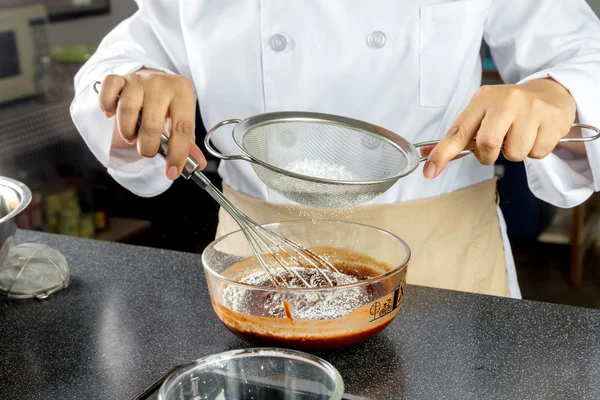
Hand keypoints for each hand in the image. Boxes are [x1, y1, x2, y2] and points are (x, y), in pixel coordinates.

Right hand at [98, 69, 205, 179]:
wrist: (156, 79)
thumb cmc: (171, 104)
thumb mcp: (184, 119)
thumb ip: (188, 143)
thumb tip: (199, 165)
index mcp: (182, 93)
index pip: (182, 129)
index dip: (176, 154)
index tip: (171, 172)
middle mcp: (161, 83)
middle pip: (152, 124)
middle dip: (147, 147)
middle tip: (147, 151)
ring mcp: (139, 79)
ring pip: (127, 110)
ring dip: (127, 132)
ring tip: (132, 136)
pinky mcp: (120, 78)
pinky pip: (108, 90)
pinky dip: (106, 106)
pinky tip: (110, 115)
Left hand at [423, 78, 576, 178]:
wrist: (550, 93)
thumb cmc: (508, 109)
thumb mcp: (482, 114)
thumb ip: (458, 137)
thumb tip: (427, 157)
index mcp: (482, 99)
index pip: (458, 132)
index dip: (442, 154)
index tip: (429, 172)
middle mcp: (506, 100)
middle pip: (487, 145)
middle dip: (488, 155)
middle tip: (496, 146)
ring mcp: (531, 108)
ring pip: (514, 153)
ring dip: (515, 152)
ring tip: (520, 135)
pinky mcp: (552, 119)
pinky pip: (537, 153)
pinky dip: (535, 151)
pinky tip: (536, 134)